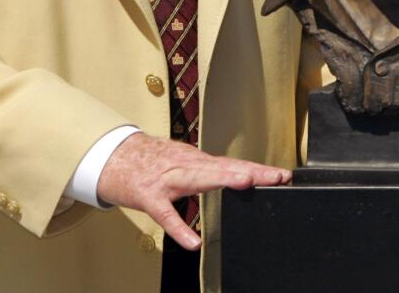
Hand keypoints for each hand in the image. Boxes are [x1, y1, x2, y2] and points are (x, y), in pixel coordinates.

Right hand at [96, 133, 291, 249]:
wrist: (115, 156)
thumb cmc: (152, 161)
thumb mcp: (183, 161)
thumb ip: (208, 169)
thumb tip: (237, 174)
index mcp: (195, 160)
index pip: (231, 163)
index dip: (257, 169)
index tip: (283, 175)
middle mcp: (185, 165)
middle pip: (221, 167)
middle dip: (248, 171)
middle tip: (274, 177)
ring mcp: (167, 180)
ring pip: (197, 178)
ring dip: (221, 179)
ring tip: (245, 183)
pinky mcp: (149, 197)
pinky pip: (166, 215)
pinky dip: (179, 228)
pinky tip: (193, 244)